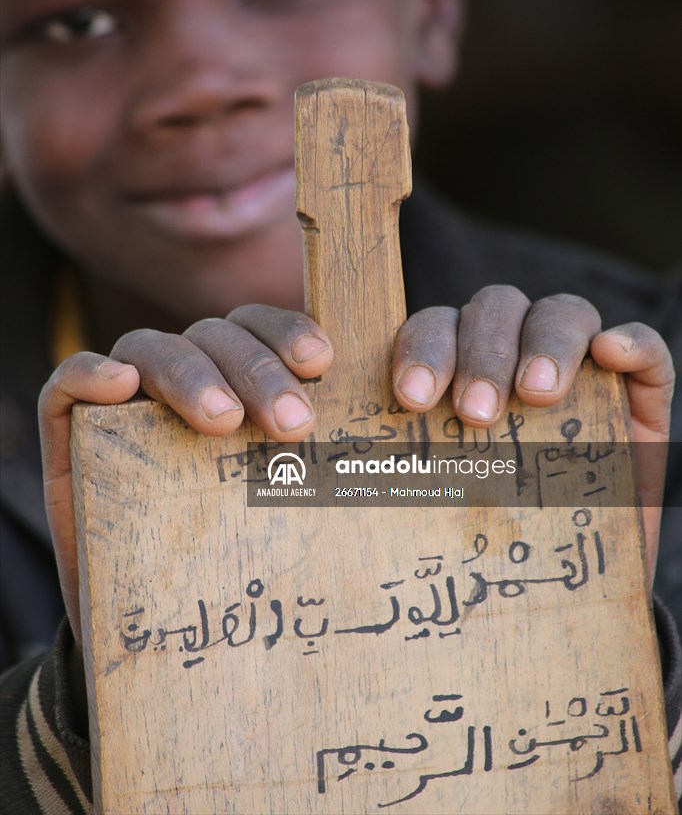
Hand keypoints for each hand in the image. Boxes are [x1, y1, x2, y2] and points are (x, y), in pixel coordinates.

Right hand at [38, 305, 333, 648]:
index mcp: (240, 380)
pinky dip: (92, 373)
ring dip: (189, 375)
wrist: (158, 623)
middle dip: (254, 369)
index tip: (322, 363)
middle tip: (289, 424)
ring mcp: (129, 401)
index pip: (262, 328)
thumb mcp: (297, 511)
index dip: (290, 332)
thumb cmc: (243, 558)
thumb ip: (340, 473)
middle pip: (216, 336)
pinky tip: (120, 386)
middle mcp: (187, 379)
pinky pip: (71, 383)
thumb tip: (423, 457)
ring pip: (152, 350)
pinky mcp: (73, 429)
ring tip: (220, 421)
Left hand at [391, 287, 674, 584]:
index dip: (420, 349)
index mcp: (452, 370)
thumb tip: (308, 483)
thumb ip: (384, 482)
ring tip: (534, 394)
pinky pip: (641, 350)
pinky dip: (628, 344)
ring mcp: (577, 368)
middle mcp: (511, 356)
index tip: (412, 399)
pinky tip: (608, 355)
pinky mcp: (638, 394)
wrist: (557, 594)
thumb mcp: (427, 511)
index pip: (432, 328)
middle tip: (475, 412)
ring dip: (545, 344)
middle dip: (480, 352)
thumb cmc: (478, 545)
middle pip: (493, 310)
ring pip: (560, 314)